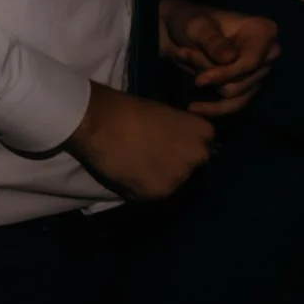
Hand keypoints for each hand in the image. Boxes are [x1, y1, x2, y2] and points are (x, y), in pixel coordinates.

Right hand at [64, 81, 214, 200]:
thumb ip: (175, 133)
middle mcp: (197, 157)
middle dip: (172, 164)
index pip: (203, 147)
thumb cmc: (126, 108)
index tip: (167, 145)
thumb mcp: (163, 114)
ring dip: (155, 178)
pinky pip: (149, 195)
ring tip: (132, 167)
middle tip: (148, 157)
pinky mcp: (157, 192)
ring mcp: (178, 176)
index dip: (183, 147)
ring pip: (169, 183)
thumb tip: (169, 145)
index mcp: (203, 133)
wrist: (99, 121)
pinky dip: (137, 189)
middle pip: (189, 167)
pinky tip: (123, 174)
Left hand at [158, 0, 279, 115]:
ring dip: (205, 79)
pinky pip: (234, 105)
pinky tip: (193, 107)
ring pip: (233, 92)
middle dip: (209, 71)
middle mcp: (268, 53)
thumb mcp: (198, 26)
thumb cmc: (192, 21)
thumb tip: (231, 59)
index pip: (251, 62)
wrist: (179, 30)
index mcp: (264, 31)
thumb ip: (213, 41)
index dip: (226, 73)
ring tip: (185, 57)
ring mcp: (258, 71)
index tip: (200, 80)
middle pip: (241, 80)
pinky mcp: (245, 86)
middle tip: (185, 53)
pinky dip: (211, 107)